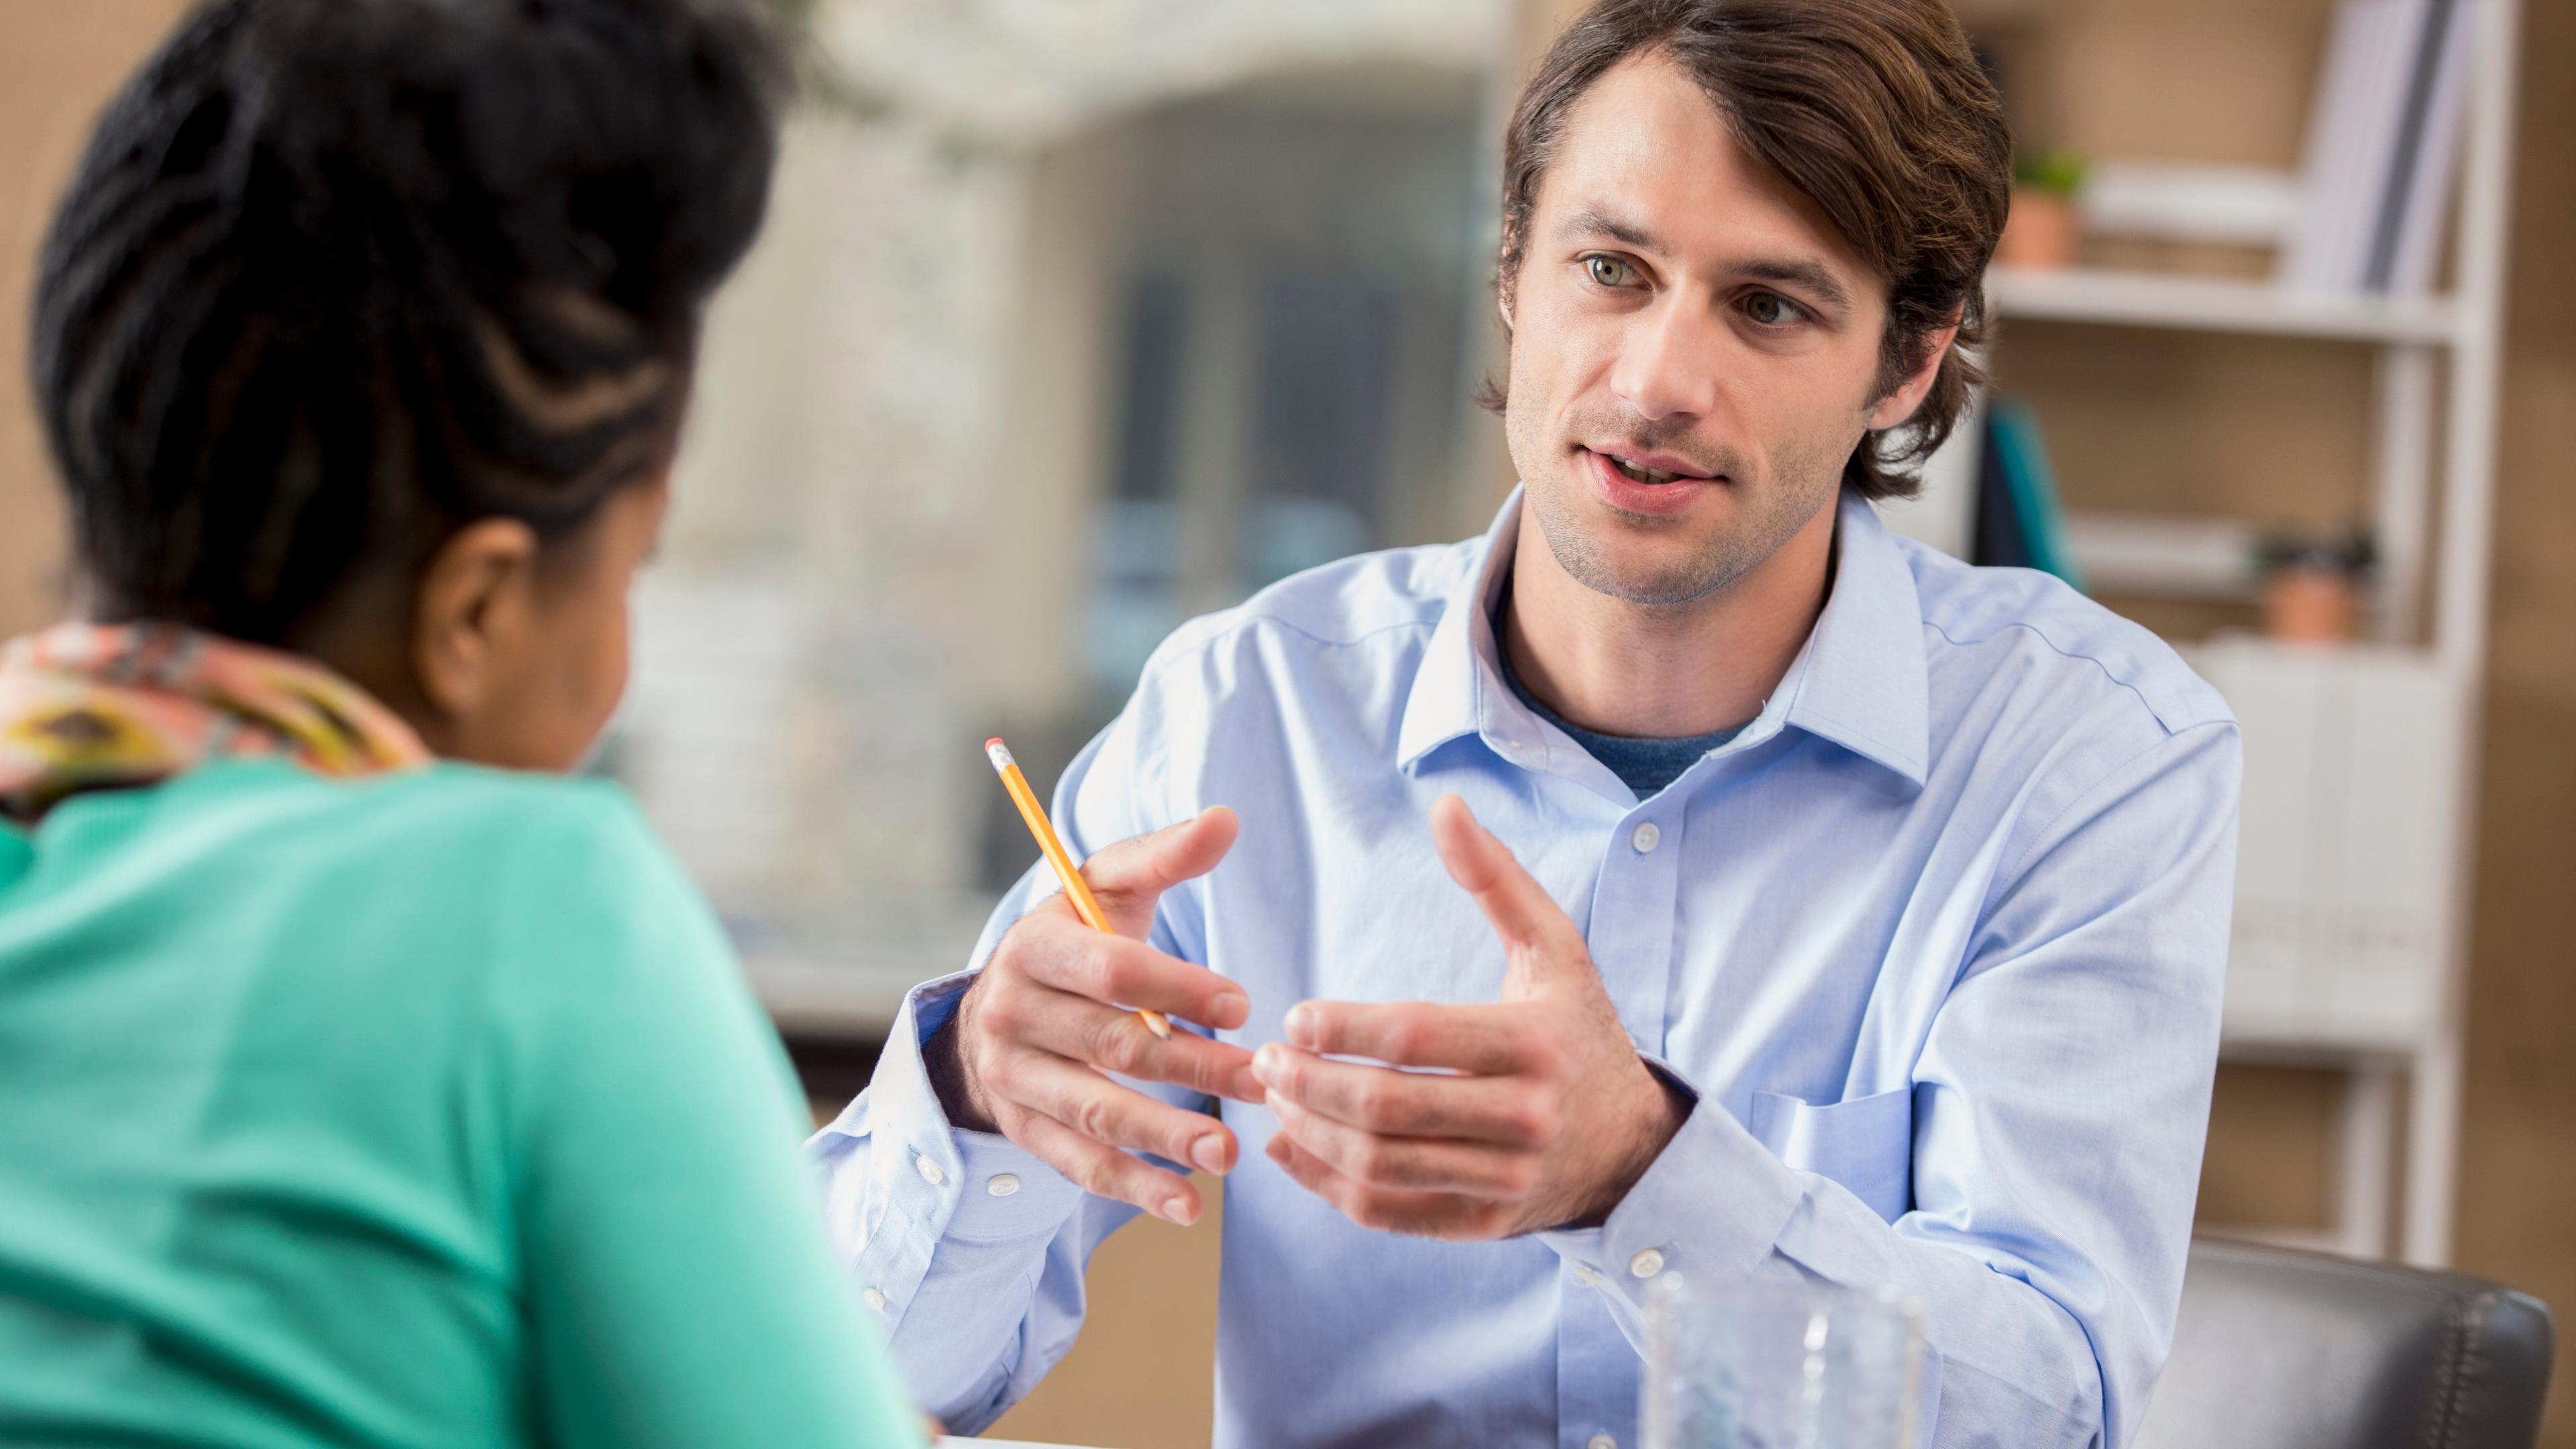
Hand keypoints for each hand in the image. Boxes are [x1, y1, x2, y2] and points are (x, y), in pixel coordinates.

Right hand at [926, 807, 1263, 1225]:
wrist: (999, 1006)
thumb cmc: (1076, 941)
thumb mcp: (1108, 889)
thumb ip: (1166, 856)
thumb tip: (1228, 819)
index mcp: (1035, 947)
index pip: (1110, 971)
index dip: (1177, 988)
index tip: (1242, 1006)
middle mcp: (1012, 1013)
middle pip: (1111, 1046)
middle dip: (1191, 1066)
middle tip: (1261, 1081)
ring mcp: (1013, 1078)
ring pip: (1094, 1112)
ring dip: (1165, 1135)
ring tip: (1229, 1152)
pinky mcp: (1022, 1129)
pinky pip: (1078, 1165)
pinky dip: (1133, 1187)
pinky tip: (1188, 1205)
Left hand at [1253, 795, 1687, 1238]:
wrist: (1633, 1144)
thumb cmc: (1578, 1030)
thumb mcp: (1555, 949)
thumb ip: (1496, 879)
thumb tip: (1445, 807)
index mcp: (1535, 1044)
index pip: (1415, 1037)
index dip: (1341, 1029)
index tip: (1294, 1017)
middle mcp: (1525, 1118)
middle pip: (1387, 1107)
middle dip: (1309, 1083)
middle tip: (1266, 1059)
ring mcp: (1505, 1179)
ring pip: (1379, 1165)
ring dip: (1309, 1132)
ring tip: (1275, 1096)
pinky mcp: (1485, 1224)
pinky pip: (1387, 1212)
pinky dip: (1327, 1183)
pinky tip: (1292, 1147)